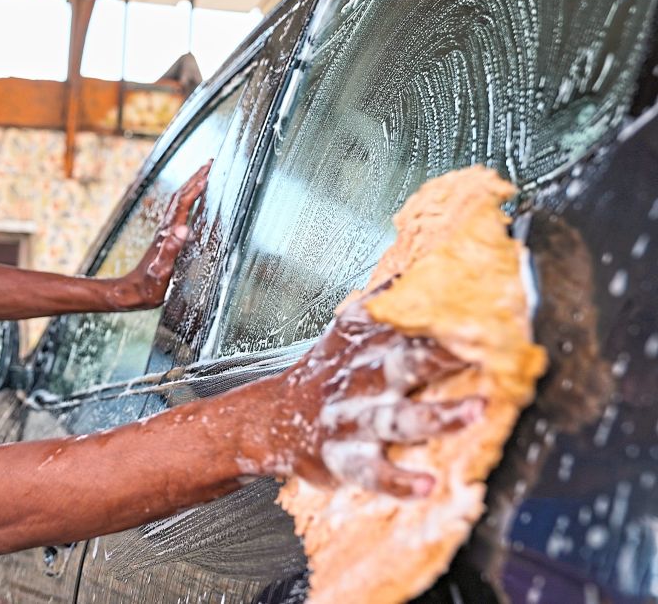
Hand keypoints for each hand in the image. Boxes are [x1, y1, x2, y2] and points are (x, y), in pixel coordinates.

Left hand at [108, 161, 210, 310]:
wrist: (131, 293)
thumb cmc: (148, 286)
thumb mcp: (161, 270)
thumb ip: (171, 249)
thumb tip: (183, 229)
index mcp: (167, 233)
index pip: (184, 203)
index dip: (197, 186)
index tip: (210, 171)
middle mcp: (166, 229)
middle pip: (181, 197)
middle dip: (196, 179)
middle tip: (210, 163)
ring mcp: (165, 233)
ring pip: (179, 203)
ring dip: (192, 187)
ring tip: (204, 176)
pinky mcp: (166, 239)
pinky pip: (180, 214)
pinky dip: (189, 202)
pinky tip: (194, 204)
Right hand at [261, 286, 484, 497]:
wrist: (271, 420)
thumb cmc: (321, 378)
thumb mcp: (343, 333)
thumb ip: (379, 305)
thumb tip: (415, 270)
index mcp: (365, 349)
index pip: (408, 326)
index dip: (444, 318)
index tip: (484, 309)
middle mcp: (362, 382)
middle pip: (405, 364)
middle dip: (443, 356)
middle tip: (484, 349)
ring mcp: (353, 420)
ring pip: (398, 418)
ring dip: (437, 416)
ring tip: (475, 411)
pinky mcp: (344, 458)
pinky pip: (373, 471)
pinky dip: (398, 480)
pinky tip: (426, 484)